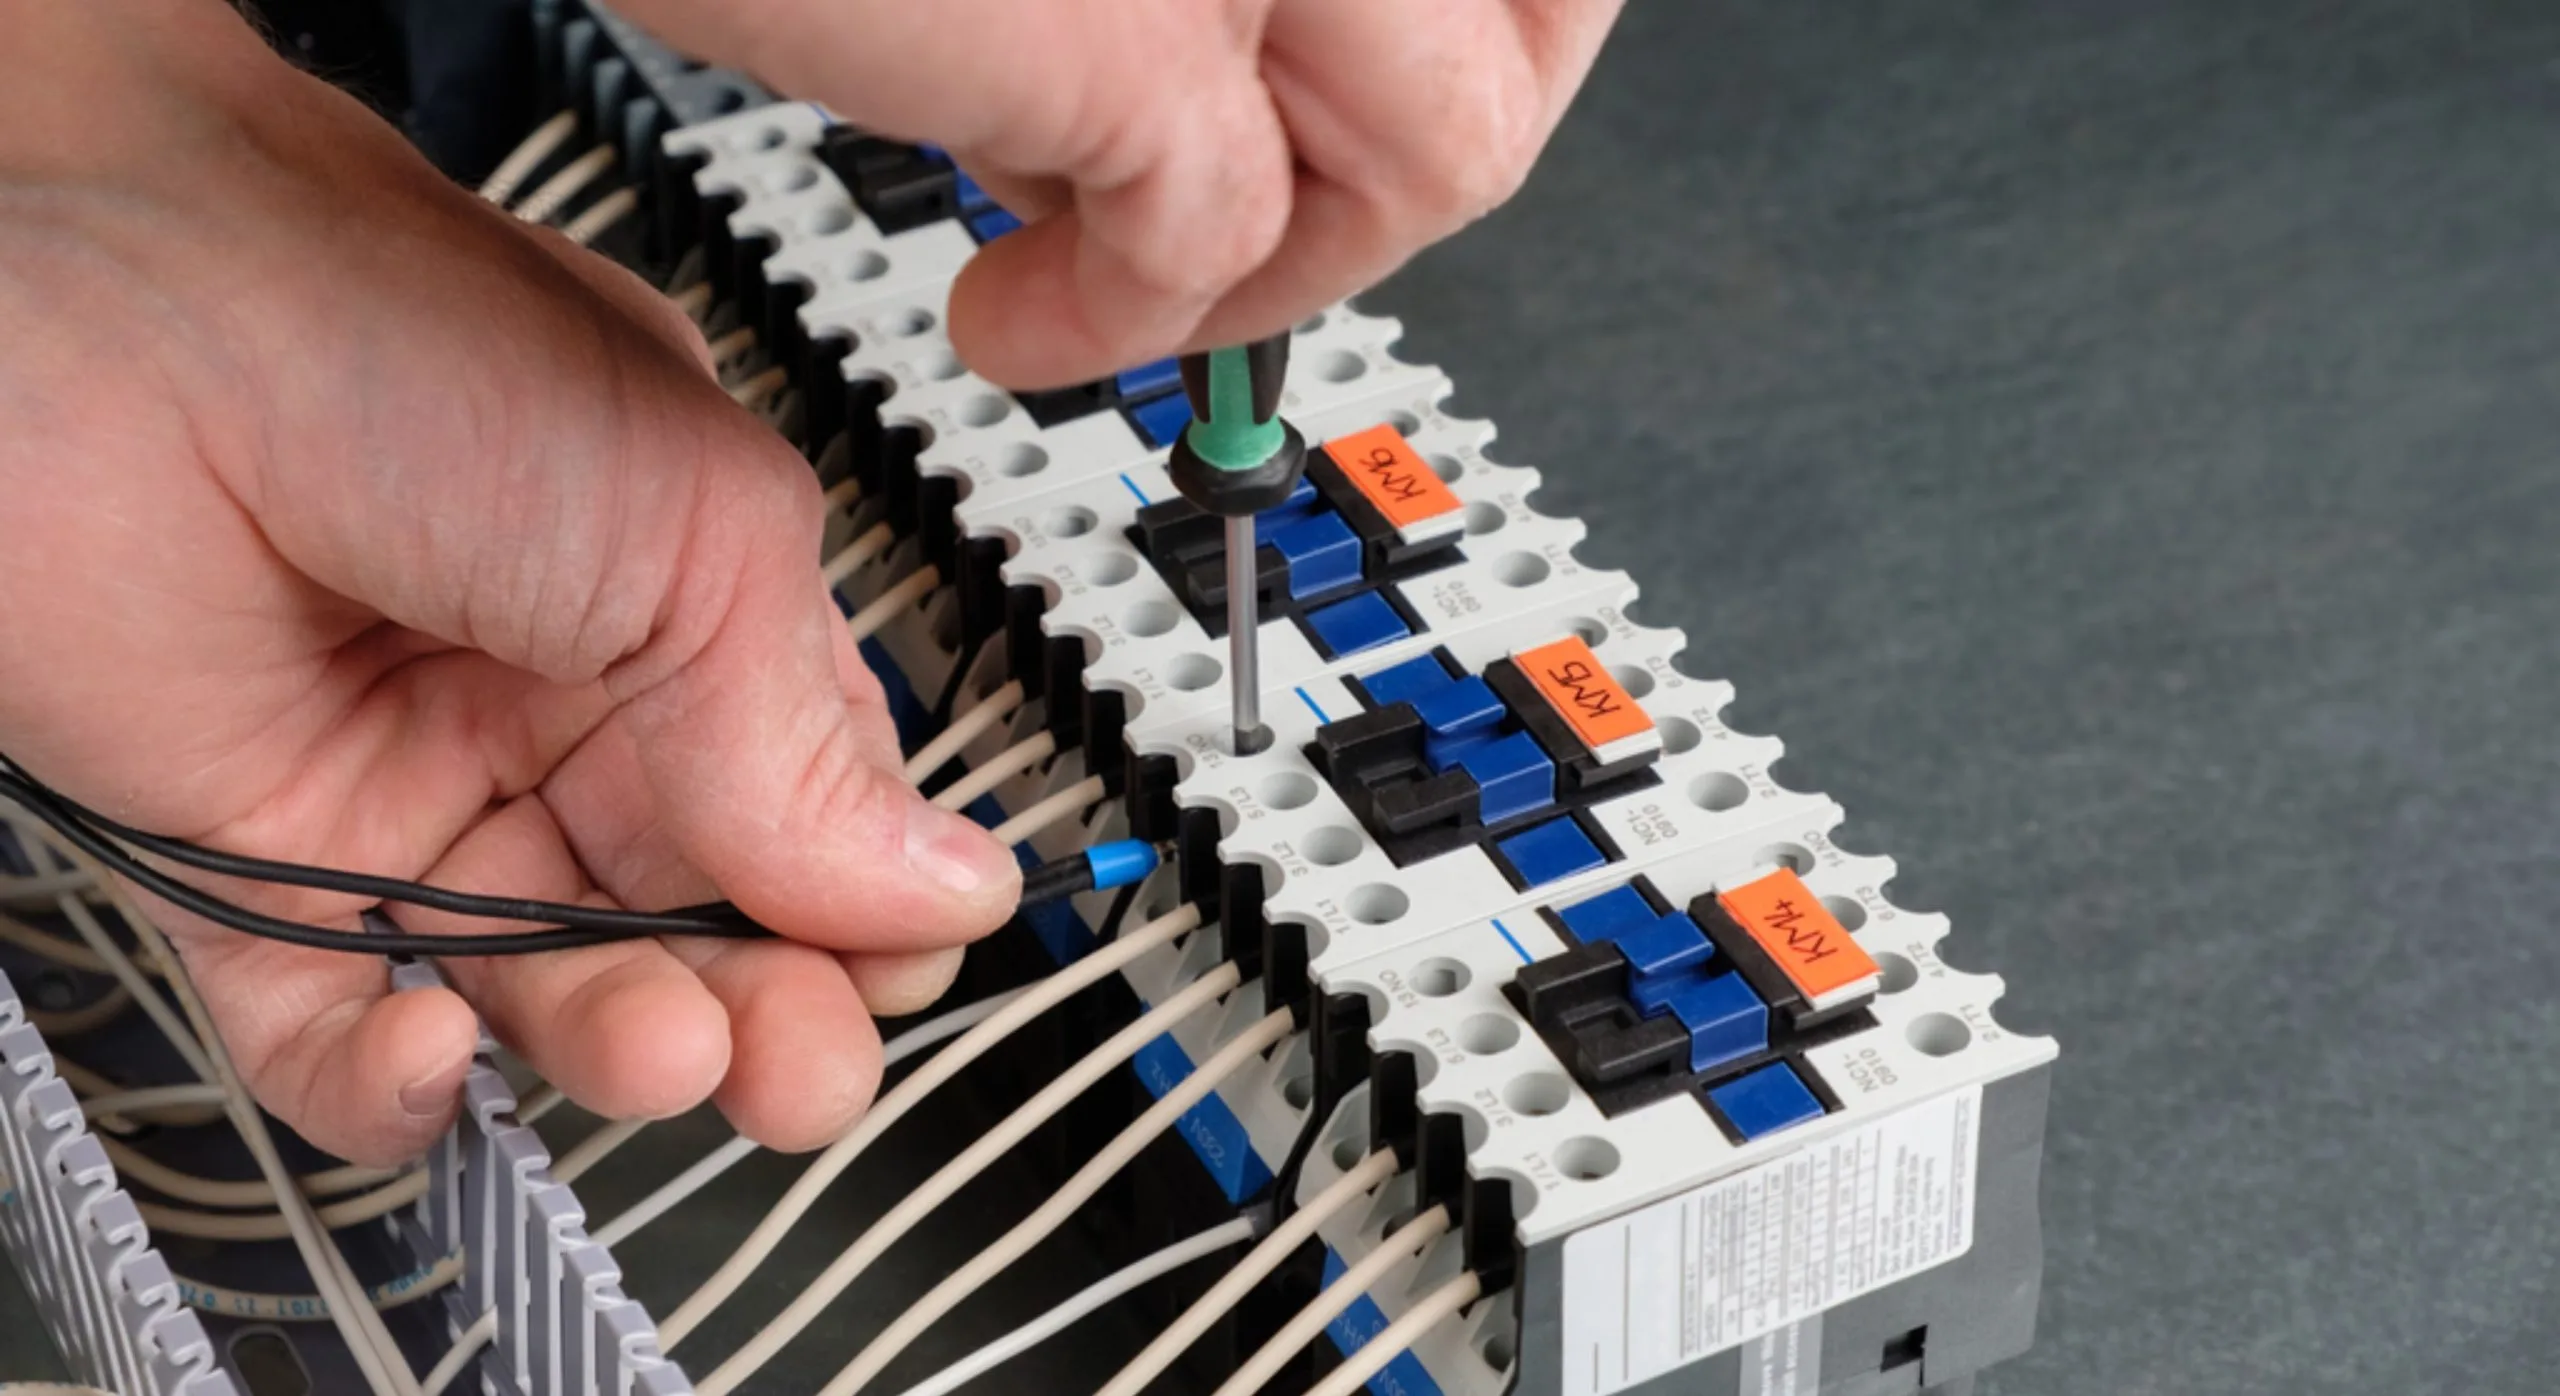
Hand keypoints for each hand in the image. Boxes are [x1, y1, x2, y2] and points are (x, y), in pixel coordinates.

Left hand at [0, 2, 1018, 1164]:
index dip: (867, 903)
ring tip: (658, 1052)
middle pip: (700, 920)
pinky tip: (437, 1050)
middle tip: (800, 1067)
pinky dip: (391, 1086)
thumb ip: (802, 737)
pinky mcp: (249, 865)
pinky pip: (336, 1032)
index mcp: (684, 607)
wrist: (90, 314)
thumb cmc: (383, 337)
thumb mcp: (686, 528)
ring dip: (618, 1048)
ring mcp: (410, 788)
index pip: (816, 805)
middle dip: (768, 1010)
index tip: (900, 966)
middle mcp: (556, 703)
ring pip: (544, 990)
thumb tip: (940, 882)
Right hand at [617, 0, 1625, 385]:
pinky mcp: (1128, 21)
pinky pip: (1221, 243)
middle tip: (1256, 226)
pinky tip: (1007, 317)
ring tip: (1108, 278)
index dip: (1475, 45)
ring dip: (1276, 272)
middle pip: (1519, 52)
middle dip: (1396, 174)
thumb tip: (1262, 84)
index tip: (1357, 112)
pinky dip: (1118, 327)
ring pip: (1438, 158)